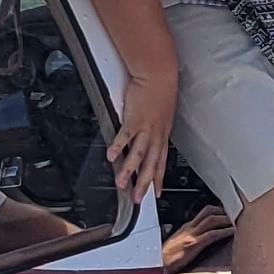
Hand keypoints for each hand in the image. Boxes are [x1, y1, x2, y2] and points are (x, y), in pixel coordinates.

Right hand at [108, 63, 178, 209]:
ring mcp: (145, 128)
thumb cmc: (160, 89)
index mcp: (163, 134)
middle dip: (144, 184)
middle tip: (138, 199)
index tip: (157, 192)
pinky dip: (118, 147)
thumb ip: (154, 125)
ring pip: (138, 154)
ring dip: (129, 171)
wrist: (159, 74)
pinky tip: (110, 156)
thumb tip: (150, 132)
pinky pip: (125, 136)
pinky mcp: (134, 119)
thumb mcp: (162, 112)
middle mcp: (156, 134)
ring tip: (121, 184)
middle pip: (150, 164)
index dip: (158, 178)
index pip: (161, 161)